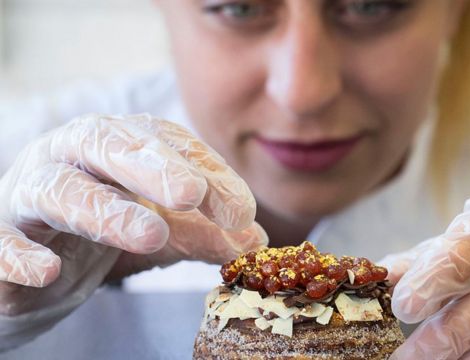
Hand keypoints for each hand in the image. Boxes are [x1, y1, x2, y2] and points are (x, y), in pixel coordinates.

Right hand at [0, 114, 265, 315]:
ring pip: (60, 189)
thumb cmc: (97, 235)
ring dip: (106, 210)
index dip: (205, 172)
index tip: (242, 210)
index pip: (165, 144)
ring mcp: (28, 193)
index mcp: (115, 146)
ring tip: (150, 234)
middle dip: (153, 166)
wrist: (28, 266)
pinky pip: (0, 240)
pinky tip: (48, 272)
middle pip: (108, 145)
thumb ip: (202, 233)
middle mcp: (71, 157)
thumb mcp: (159, 232)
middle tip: (193, 193)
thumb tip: (255, 239)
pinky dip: (19, 255)